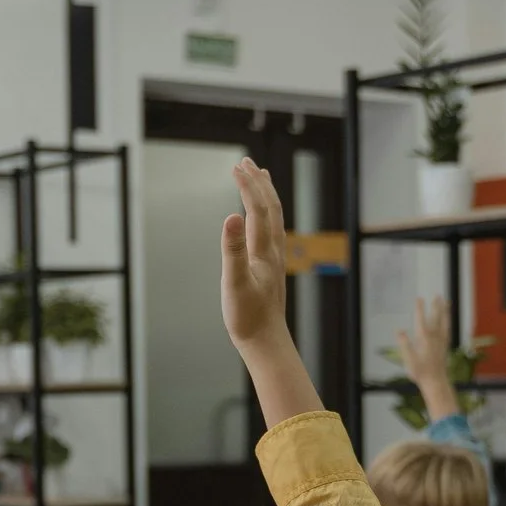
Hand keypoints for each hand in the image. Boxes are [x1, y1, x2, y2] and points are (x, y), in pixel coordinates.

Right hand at [219, 158, 289, 354]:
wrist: (266, 342)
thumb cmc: (248, 318)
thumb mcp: (235, 283)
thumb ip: (232, 250)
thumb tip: (231, 217)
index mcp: (264, 251)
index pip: (257, 209)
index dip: (247, 186)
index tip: (236, 166)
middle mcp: (273, 250)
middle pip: (271, 208)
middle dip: (258, 183)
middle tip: (247, 162)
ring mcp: (274, 259)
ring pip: (274, 218)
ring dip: (265, 195)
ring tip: (259, 177)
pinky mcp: (271, 268)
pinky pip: (271, 231)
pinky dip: (266, 213)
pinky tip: (260, 218)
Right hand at [395, 297, 461, 420]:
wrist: (436, 381)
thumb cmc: (420, 371)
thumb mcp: (408, 359)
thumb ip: (404, 344)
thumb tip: (399, 331)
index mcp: (424, 338)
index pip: (421, 319)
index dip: (420, 308)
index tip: (419, 298)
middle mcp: (434, 337)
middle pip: (436, 317)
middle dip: (435, 306)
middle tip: (437, 295)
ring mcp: (441, 341)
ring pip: (444, 322)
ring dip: (445, 311)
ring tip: (446, 302)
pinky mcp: (445, 345)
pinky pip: (447, 329)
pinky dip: (447, 322)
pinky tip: (447, 320)